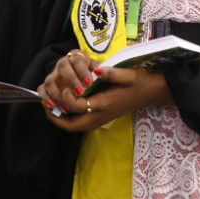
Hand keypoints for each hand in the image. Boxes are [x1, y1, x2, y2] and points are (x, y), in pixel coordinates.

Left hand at [38, 64, 172, 133]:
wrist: (153, 92)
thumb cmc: (141, 81)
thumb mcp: (129, 74)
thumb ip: (112, 73)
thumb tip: (95, 70)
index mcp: (104, 104)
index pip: (78, 106)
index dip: (67, 98)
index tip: (67, 86)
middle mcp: (101, 115)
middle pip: (72, 125)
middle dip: (56, 118)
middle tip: (45, 105)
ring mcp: (102, 119)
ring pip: (76, 127)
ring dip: (61, 120)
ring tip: (51, 107)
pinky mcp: (103, 117)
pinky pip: (81, 124)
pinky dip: (70, 119)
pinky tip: (65, 107)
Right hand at [39, 51, 100, 114]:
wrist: (83, 78)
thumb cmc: (92, 74)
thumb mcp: (98, 70)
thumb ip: (100, 70)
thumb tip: (101, 72)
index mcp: (76, 56)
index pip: (77, 60)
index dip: (82, 71)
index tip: (89, 83)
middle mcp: (63, 63)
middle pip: (62, 67)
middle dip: (71, 80)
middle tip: (80, 93)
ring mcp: (53, 74)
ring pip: (50, 80)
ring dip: (57, 93)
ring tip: (66, 105)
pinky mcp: (47, 85)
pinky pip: (41, 89)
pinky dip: (45, 97)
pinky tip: (52, 106)